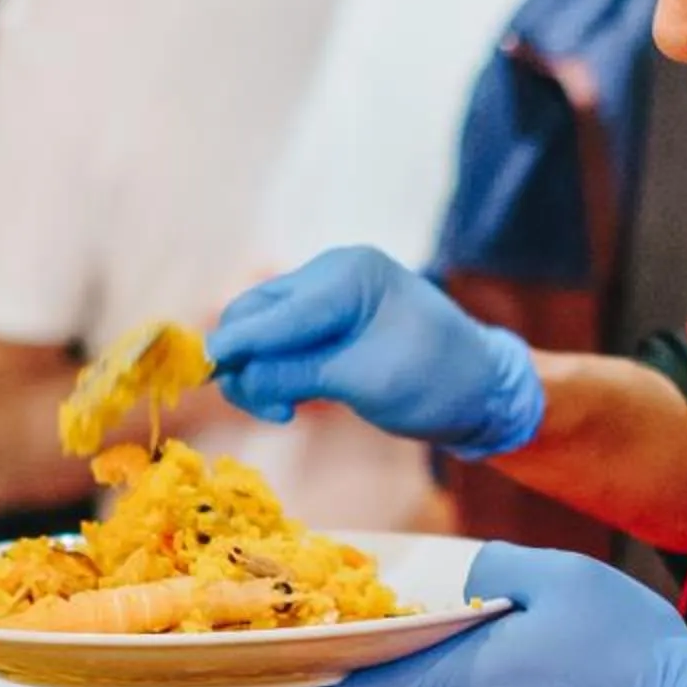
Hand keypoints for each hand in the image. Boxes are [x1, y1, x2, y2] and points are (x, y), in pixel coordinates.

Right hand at [211, 249, 542, 457]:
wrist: (482, 392)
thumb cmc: (437, 382)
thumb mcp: (365, 381)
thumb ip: (295, 373)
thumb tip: (232, 373)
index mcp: (348, 275)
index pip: (275, 310)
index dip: (237, 344)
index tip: (203, 373)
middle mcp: (332, 274)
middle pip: (254, 313)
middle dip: (246, 361)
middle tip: (270, 412)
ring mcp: (328, 297)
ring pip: (260, 330)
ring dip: (258, 372)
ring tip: (284, 412)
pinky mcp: (326, 324)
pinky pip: (279, 343)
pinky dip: (274, 373)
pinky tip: (291, 403)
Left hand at [299, 543, 686, 686]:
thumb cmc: (626, 652)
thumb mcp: (555, 577)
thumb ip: (487, 568)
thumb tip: (455, 573)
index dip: (307, 666)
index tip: (290, 635)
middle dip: (352, 665)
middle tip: (346, 617)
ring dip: (401, 681)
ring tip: (408, 632)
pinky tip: (466, 663)